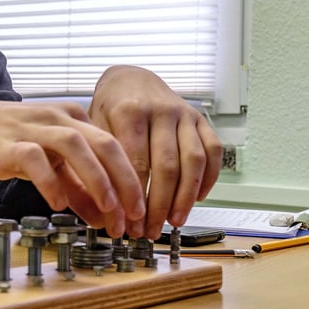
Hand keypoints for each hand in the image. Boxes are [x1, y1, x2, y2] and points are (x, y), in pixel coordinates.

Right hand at [0, 99, 145, 227]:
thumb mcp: (46, 164)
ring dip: (97, 179)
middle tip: (135, 216)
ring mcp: (32, 128)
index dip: (132, 182)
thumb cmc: (2, 144)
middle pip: (105, 144)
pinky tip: (58, 204)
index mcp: (72, 119)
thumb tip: (103, 216)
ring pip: (76, 146)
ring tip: (108, 209)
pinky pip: (35, 159)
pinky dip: (50, 181)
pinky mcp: (7, 144)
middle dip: (126, 182)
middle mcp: (58, 118)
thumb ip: (75, 186)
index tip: (139, 215)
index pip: (114, 148)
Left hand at [87, 65, 221, 238]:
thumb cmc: (111, 108)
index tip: (131, 222)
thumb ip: (100, 163)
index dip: (135, 197)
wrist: (131, 79)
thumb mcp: (95, 128)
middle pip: (166, 166)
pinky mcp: (201, 118)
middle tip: (151, 230)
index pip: (136, 163)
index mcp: (129, 111)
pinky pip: (213, 151)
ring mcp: (184, 113)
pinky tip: (196, 199)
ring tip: (174, 221)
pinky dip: (209, 178)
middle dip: (159, 205)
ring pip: (193, 161)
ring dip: (185, 197)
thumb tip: (105, 211)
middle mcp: (160, 110)